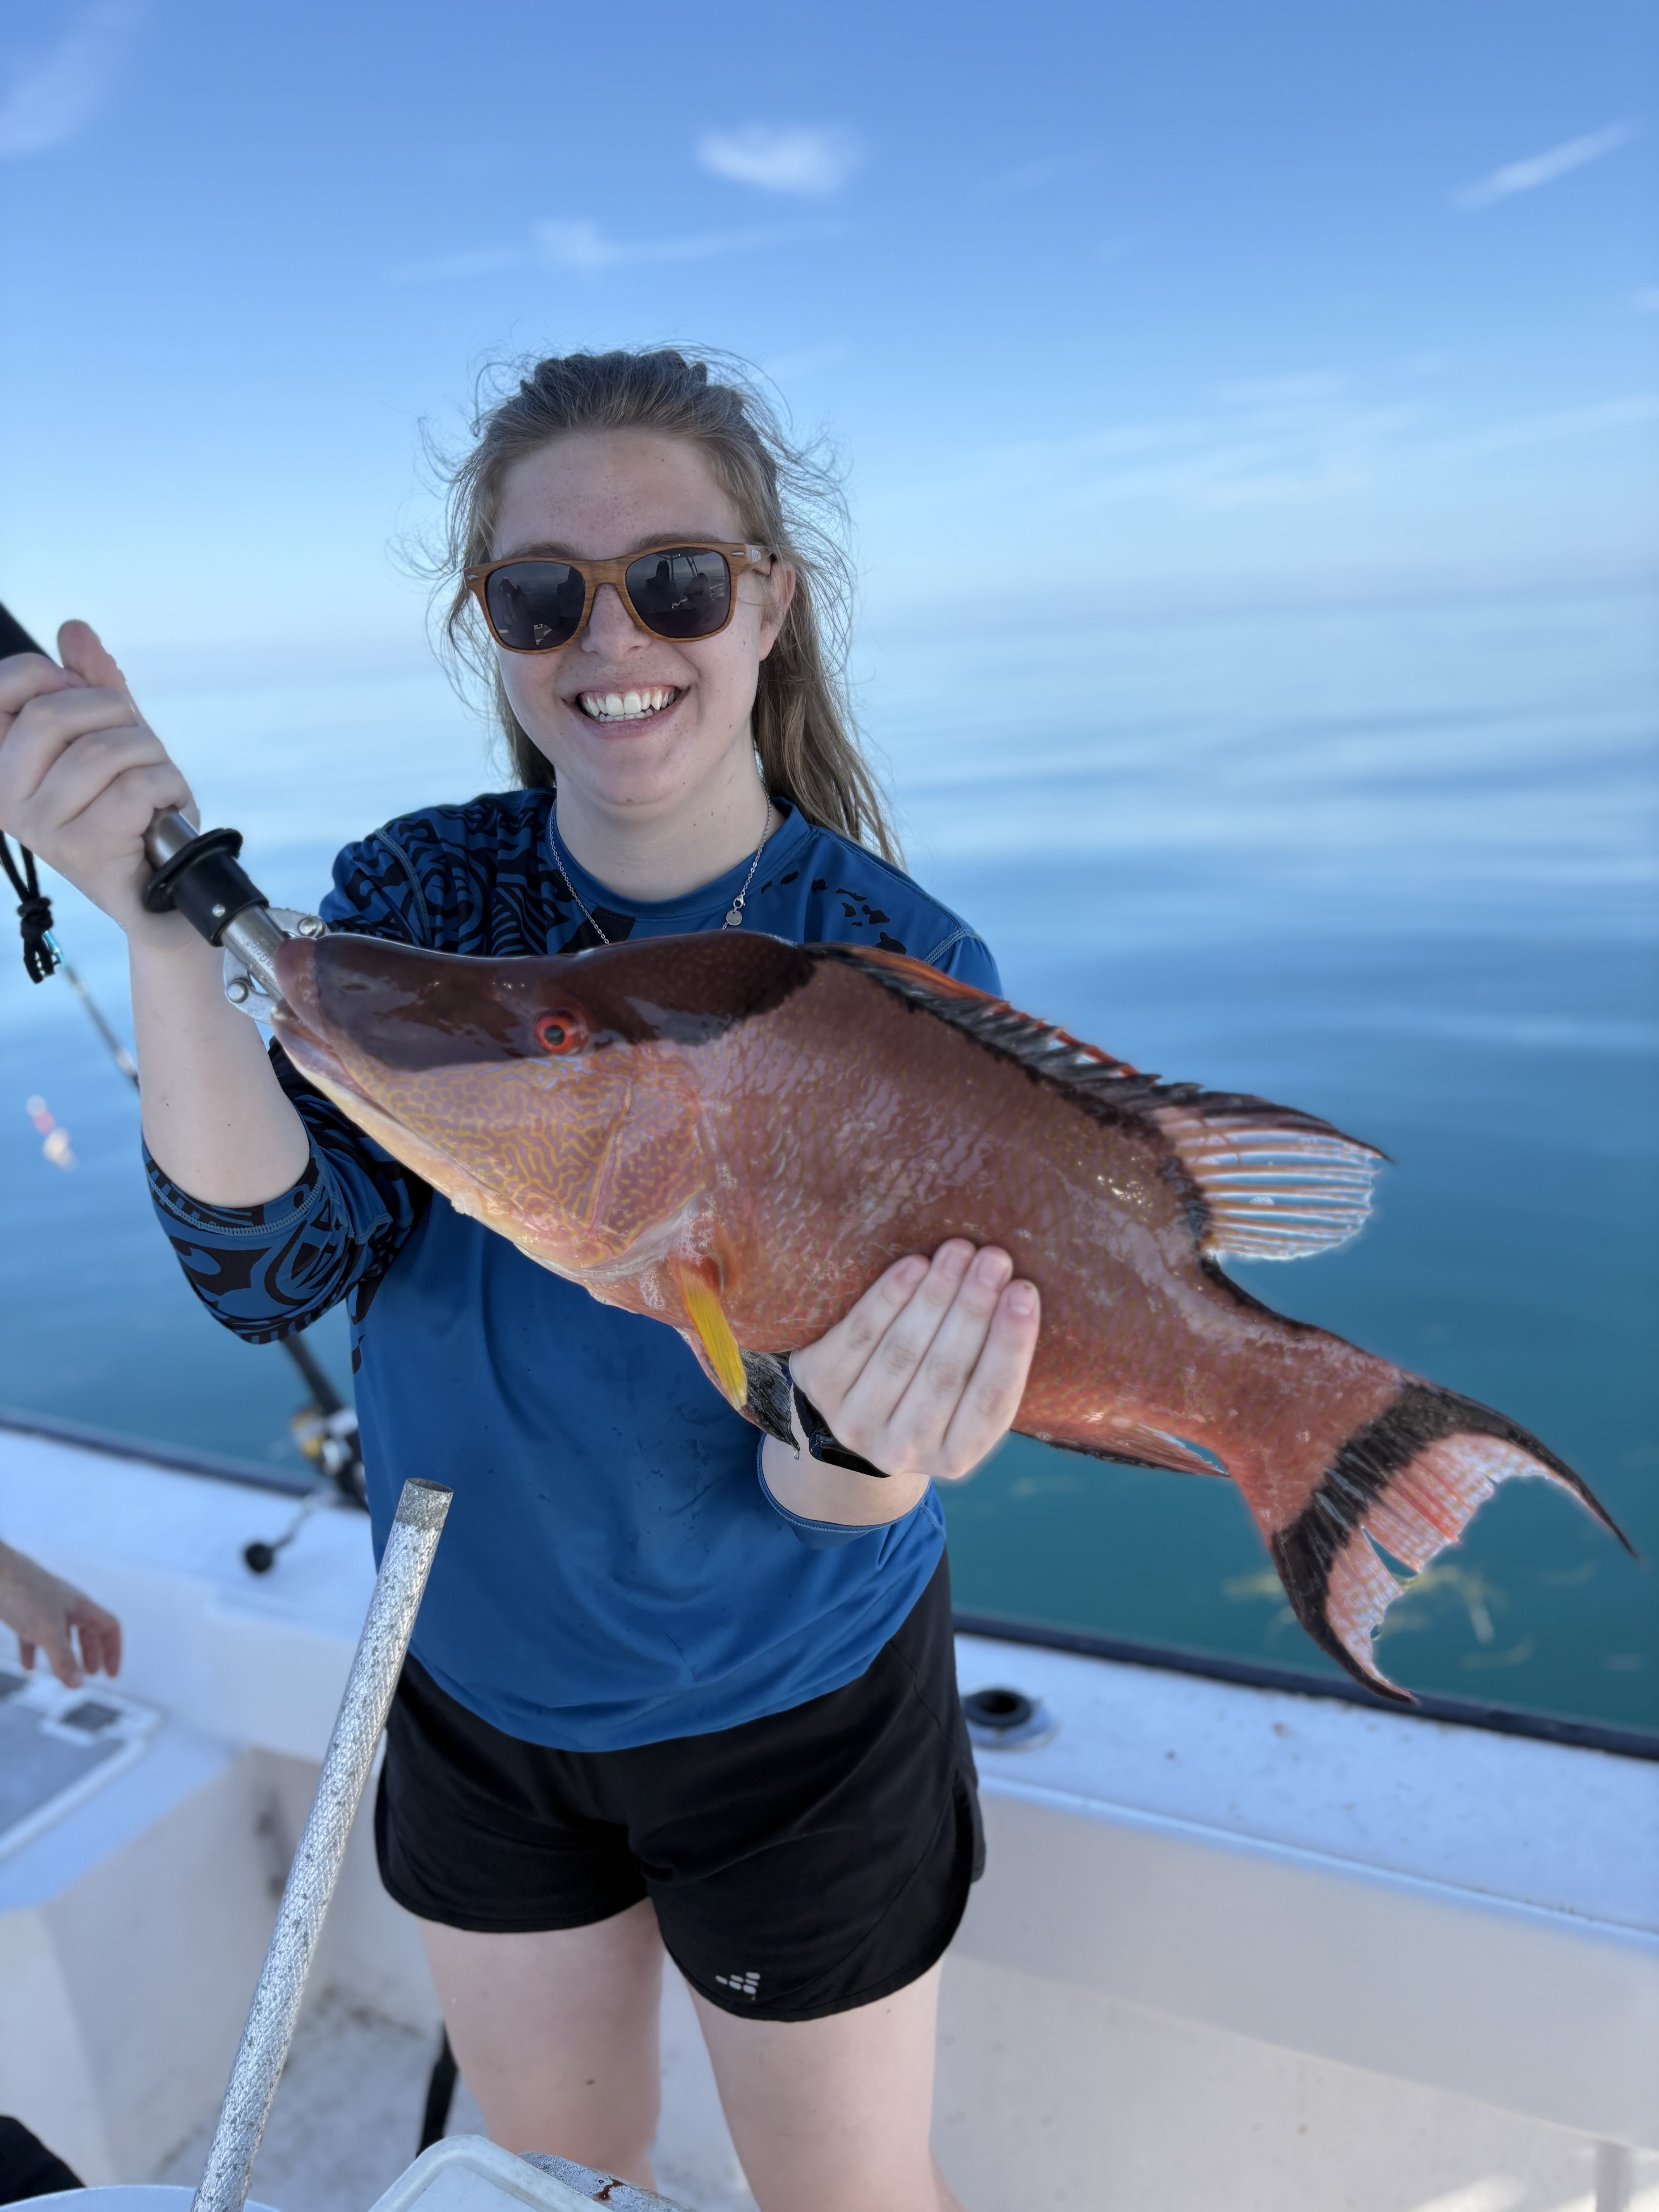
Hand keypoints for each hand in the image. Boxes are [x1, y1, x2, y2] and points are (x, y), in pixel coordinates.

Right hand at [0, 620, 197, 940]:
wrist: (161, 890)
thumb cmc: (133, 813)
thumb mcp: (114, 738)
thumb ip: (92, 685)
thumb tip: (73, 630)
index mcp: (1, 762)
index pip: (7, 684)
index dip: (59, 675)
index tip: (90, 699)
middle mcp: (6, 794)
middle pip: (55, 711)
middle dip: (117, 716)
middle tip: (137, 749)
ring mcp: (39, 825)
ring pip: (103, 749)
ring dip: (151, 757)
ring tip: (154, 786)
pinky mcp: (82, 849)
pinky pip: (137, 787)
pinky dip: (169, 788)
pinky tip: (164, 812)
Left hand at [0, 1541, 122, 1685]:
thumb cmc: (23, 1592)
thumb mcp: (48, 1632)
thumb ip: (63, 1659)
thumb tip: (77, 1684)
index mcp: (81, 1606)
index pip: (109, 1628)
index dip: (113, 1651)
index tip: (110, 1675)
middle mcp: (67, 1605)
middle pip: (88, 1631)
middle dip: (92, 1655)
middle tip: (92, 1675)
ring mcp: (45, 1608)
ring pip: (63, 1634)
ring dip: (66, 1655)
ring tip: (65, 1673)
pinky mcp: (23, 1612)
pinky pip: (34, 1636)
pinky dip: (34, 1653)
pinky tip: (28, 1667)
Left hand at [765, 1242, 1039, 1526]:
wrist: (846, 1413)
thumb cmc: (923, 1394)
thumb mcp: (960, 1400)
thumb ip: (986, 1364)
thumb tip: (1018, 1292)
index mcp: (955, 1456)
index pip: (991, 1403)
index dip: (1010, 1346)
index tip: (1024, 1292)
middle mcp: (904, 1449)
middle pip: (946, 1373)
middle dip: (974, 1309)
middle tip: (995, 1258)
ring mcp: (857, 1422)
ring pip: (903, 1351)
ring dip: (935, 1295)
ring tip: (959, 1251)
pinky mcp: (820, 1387)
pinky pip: (859, 1336)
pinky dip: (888, 1298)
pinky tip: (913, 1266)